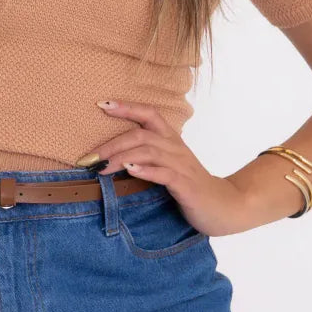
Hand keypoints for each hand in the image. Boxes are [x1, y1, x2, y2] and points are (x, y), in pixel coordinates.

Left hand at [78, 100, 252, 236]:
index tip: (102, 104)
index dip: (127, 107)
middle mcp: (176, 148)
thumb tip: (113, 158)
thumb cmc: (190, 187)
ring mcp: (181, 165)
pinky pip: (164, 173)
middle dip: (111, 143)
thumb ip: (147, 157)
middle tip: (88, 157)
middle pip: (141, 134)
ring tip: (101, 166)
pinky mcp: (185, 184)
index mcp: (171, 140)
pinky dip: (145, 170)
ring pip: (149, 150)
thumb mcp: (168, 167)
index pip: (149, 114)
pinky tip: (130, 169)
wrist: (223, 207)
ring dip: (121, 156)